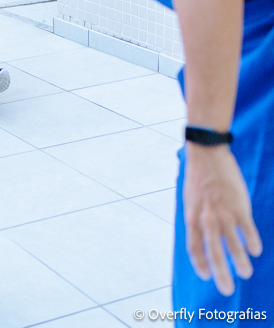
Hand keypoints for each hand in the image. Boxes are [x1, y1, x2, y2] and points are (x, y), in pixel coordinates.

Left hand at [183, 144, 261, 295]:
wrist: (206, 156)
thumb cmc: (197, 178)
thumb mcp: (189, 200)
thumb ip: (196, 218)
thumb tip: (201, 234)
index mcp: (191, 218)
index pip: (193, 247)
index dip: (199, 264)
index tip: (206, 275)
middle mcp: (207, 219)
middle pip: (213, 253)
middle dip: (221, 273)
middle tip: (227, 289)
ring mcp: (224, 214)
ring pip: (234, 245)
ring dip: (240, 262)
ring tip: (246, 273)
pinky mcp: (239, 207)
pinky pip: (248, 230)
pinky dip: (252, 242)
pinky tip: (255, 251)